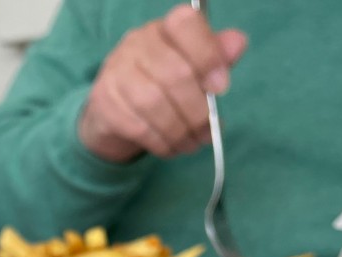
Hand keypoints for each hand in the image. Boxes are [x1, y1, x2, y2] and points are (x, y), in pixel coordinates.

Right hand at [78, 4, 246, 162]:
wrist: (115, 113)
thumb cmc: (162, 87)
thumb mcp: (193, 69)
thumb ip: (216, 57)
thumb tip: (237, 43)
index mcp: (165, 29)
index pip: (185, 24)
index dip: (208, 55)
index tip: (221, 87)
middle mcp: (137, 43)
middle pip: (175, 74)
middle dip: (197, 111)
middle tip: (207, 132)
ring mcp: (116, 71)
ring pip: (154, 103)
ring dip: (179, 131)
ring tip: (190, 143)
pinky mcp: (104, 101)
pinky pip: (138, 126)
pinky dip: (161, 142)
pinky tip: (170, 147)